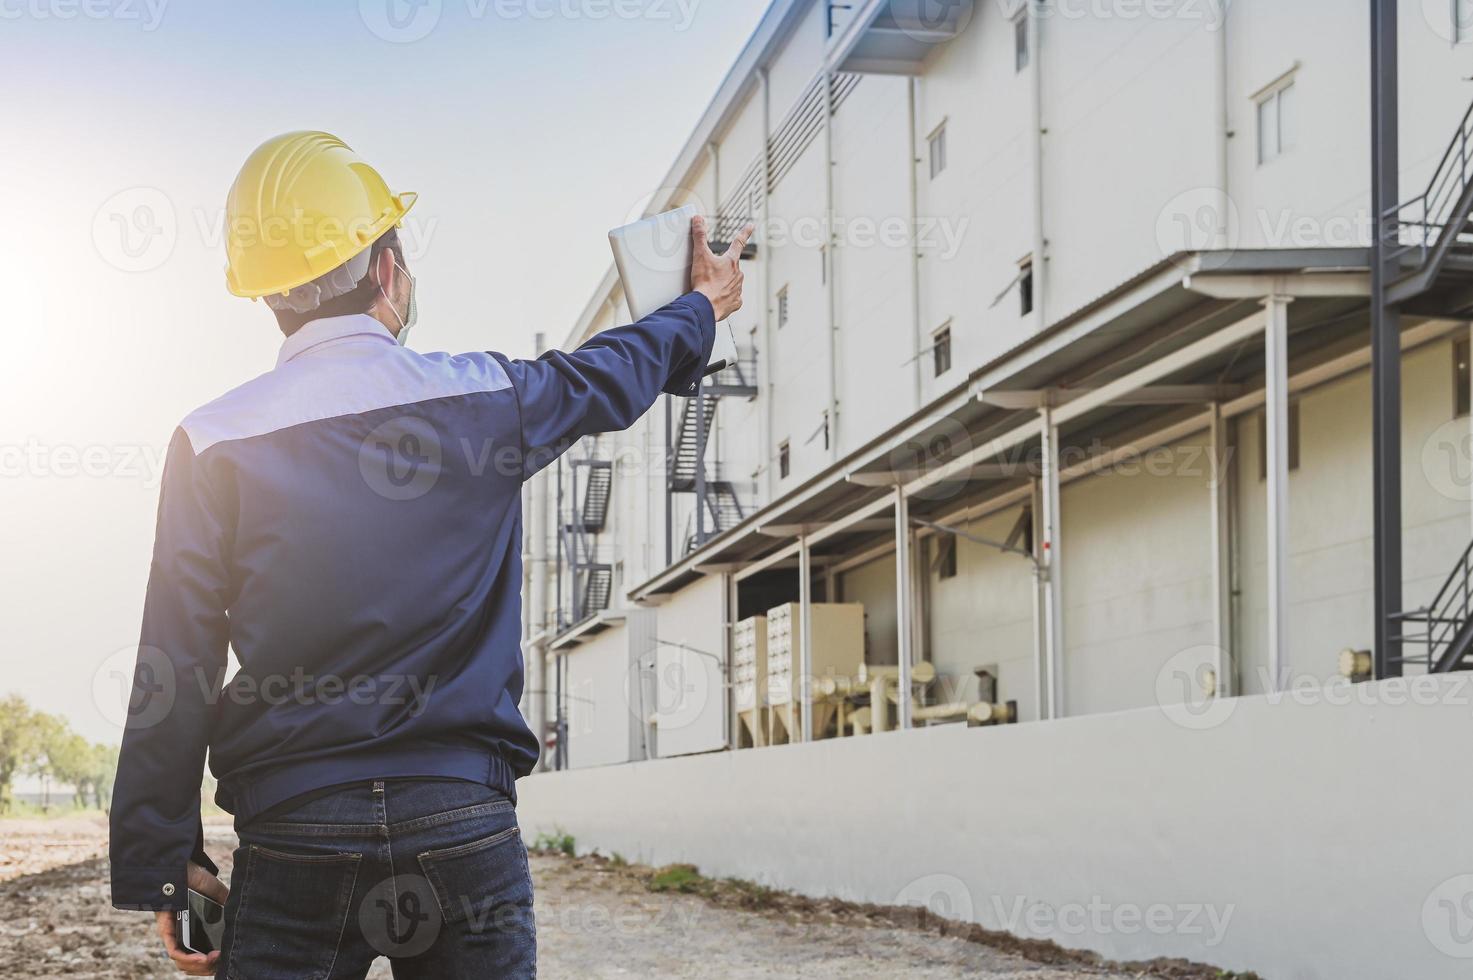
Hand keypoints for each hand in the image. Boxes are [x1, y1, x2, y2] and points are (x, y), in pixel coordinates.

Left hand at [154, 861, 228, 975]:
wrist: (181, 866)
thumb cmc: (197, 879)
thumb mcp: (217, 895)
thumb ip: (227, 906)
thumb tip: (240, 918)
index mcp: (197, 929)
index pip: (205, 953)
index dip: (216, 960)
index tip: (227, 956)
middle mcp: (184, 935)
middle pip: (195, 963)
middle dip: (209, 967)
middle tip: (221, 959)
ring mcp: (174, 934)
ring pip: (184, 962)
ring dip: (200, 966)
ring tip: (213, 960)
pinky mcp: (166, 930)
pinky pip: (175, 952)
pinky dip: (188, 959)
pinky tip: (202, 958)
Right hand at [690, 214, 751, 321]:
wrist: (705, 307)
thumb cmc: (704, 283)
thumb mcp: (700, 255)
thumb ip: (699, 236)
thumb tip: (698, 220)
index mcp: (731, 262)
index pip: (738, 242)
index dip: (744, 232)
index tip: (751, 226)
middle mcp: (738, 275)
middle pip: (732, 266)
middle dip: (723, 268)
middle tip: (710, 273)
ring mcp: (737, 289)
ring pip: (732, 282)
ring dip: (723, 283)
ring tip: (710, 286)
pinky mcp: (735, 303)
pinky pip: (732, 298)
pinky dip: (725, 297)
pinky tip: (717, 297)